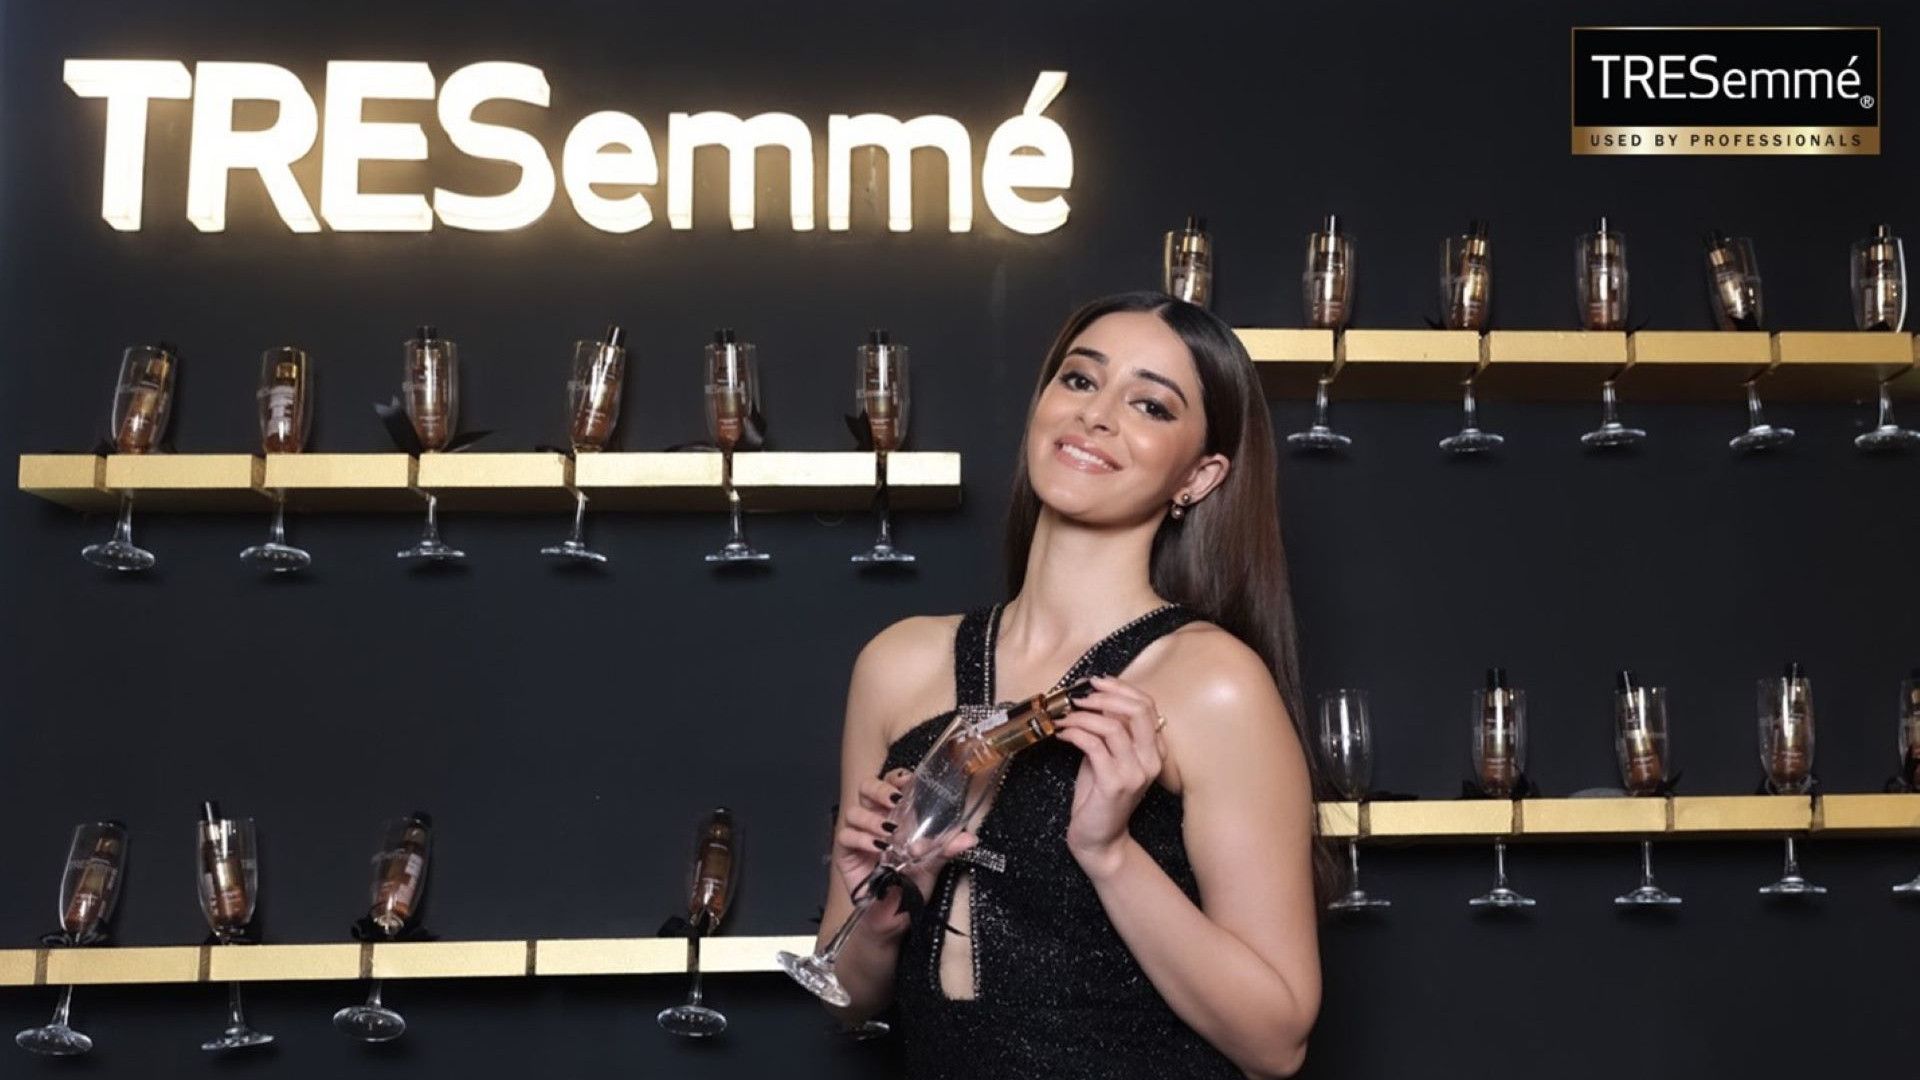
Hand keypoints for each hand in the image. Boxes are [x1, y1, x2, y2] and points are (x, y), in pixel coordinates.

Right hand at [832, 767, 976, 937]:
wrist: (892, 917)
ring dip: (871, 819)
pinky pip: (846, 835)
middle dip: (879, 790)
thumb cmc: (909, 887)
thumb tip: (969, 838)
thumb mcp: (931, 866)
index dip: (896, 777)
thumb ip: (946, 849)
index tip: (909, 781)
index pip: (891, 784)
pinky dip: (862, 839)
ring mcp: (859, 835)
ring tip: (888, 834)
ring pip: (854, 811)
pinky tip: (876, 848)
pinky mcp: (846, 852)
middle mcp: (876, 820)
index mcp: (897, 816)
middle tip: (894, 802)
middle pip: (867, 788)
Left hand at [1054, 675, 1165, 871]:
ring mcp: (1135, 773)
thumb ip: (1108, 731)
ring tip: (1065, 718)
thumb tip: (1091, 699)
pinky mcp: (1115, 783)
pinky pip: (1094, 745)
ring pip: (1113, 726)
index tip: (1097, 682)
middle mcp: (1151, 761)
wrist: (1099, 839)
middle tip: (1080, 697)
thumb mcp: (1107, 756)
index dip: (1121, 688)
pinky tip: (1062, 734)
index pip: (1148, 706)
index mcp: (1155, 751)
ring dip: (1083, 716)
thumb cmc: (1099, 796)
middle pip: (1138, 710)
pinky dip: (1074, 733)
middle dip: (1105, 696)